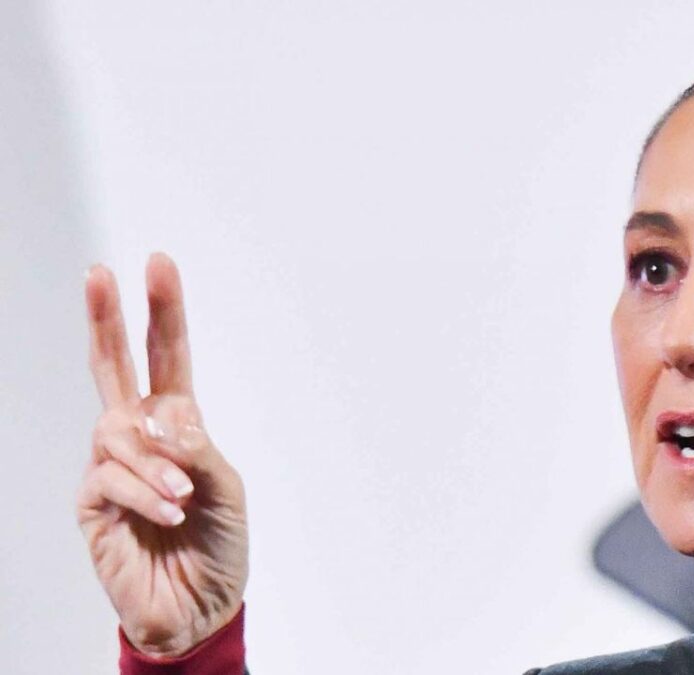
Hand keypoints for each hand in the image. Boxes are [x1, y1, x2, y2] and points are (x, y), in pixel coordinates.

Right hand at [77, 252, 248, 656]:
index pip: (165, 358)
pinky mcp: (92, 502)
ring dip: (158, 463)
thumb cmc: (219, 544)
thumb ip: (198, 449)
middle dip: (108, 320)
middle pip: (113, 368)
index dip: (161, 313)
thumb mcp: (228, 489)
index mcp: (178, 424)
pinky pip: (111, 478)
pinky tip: (167, 513)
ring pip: (119, 432)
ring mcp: (111, 466)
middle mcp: (140, 437)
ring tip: (184, 496)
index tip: (158, 264)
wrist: (199, 607)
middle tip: (100, 273)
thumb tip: (159, 421)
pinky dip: (147, 494)